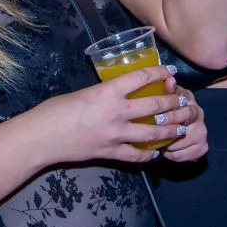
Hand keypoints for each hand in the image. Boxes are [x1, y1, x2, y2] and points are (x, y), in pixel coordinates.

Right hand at [27, 67, 201, 166]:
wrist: (41, 138)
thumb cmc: (55, 110)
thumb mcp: (83, 92)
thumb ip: (105, 93)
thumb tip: (121, 92)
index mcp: (107, 91)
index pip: (141, 77)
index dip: (159, 72)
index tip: (170, 71)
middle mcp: (116, 112)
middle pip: (155, 106)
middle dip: (174, 103)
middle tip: (185, 100)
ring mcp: (115, 135)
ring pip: (153, 132)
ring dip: (170, 130)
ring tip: (181, 127)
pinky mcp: (110, 153)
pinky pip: (137, 155)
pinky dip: (149, 154)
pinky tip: (157, 152)